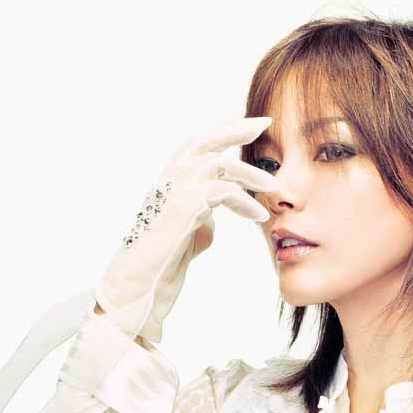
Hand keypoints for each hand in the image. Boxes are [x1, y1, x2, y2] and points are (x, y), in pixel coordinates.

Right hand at [95, 115, 277, 344]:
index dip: (221, 133)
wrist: (138, 290)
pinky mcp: (181, 208)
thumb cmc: (160, 269)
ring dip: (249, 172)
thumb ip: (199, 222)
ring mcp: (172, 192)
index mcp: (169, 184)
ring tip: (274, 188)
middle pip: (203, 140)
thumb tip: (212, 219)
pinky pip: (220, 192)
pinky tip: (259, 217)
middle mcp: (167, 181)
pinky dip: (243, 202)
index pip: (196, 147)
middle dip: (235, 128)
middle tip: (265, 122)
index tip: (248, 126)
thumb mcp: (186, 239)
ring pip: (215, 163)